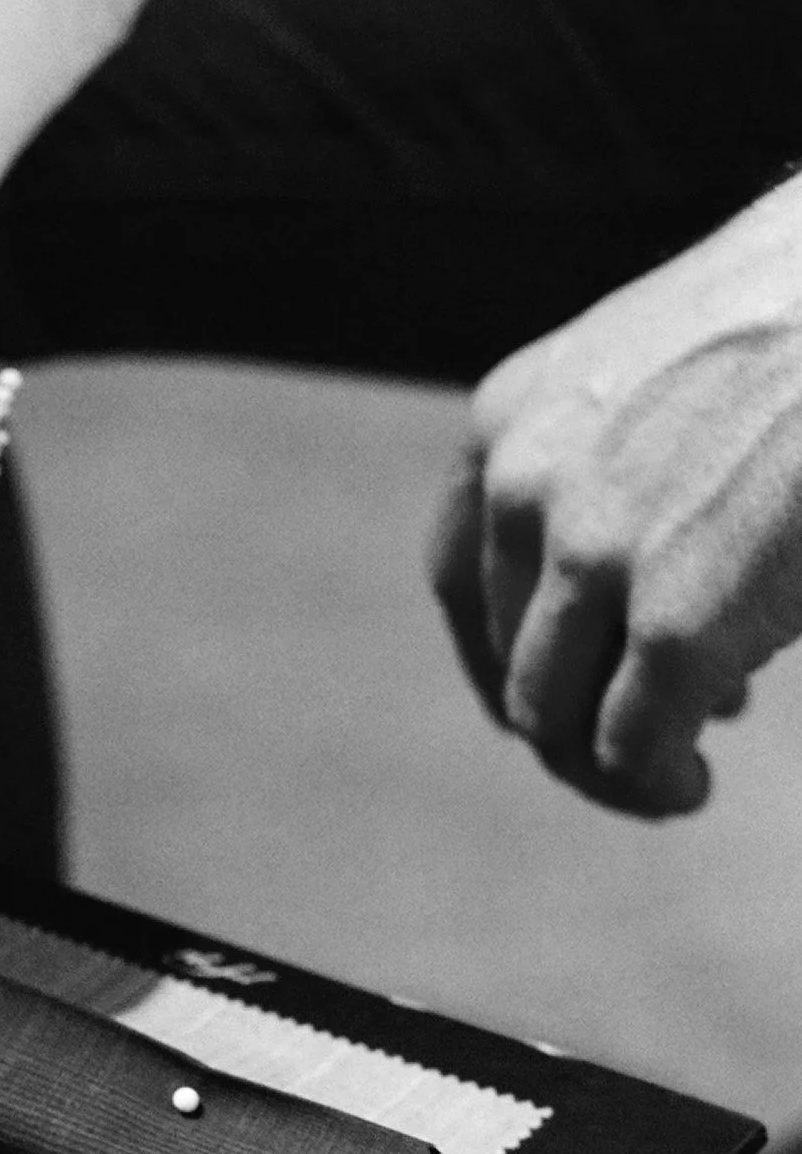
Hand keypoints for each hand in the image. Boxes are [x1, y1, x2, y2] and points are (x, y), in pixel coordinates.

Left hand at [428, 175, 801, 814]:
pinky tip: (691, 784)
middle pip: (513, 661)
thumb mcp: (658, 367)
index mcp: (510, 419)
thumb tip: (624, 597)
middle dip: (571, 717)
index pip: (463, 582)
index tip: (556, 695)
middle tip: (640, 742)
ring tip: (668, 778)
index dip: (501, 659)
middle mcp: (527, 487)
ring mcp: (597, 556)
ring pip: (555, 720)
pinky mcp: (680, 621)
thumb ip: (612, 462)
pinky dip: (654, 786)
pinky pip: (632, 748)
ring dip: (605, 769)